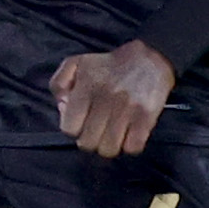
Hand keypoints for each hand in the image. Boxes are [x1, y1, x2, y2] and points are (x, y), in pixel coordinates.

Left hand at [51, 41, 174, 158]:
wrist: (149, 57)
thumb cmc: (109, 65)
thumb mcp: (77, 64)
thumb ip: (59, 84)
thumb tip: (62, 107)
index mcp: (86, 87)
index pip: (69, 129)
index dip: (74, 130)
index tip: (82, 124)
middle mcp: (105, 99)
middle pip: (88, 143)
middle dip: (91, 141)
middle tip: (97, 132)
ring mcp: (127, 109)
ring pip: (109, 150)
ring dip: (109, 146)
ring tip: (113, 135)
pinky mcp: (146, 116)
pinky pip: (133, 147)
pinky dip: (130, 146)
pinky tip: (129, 135)